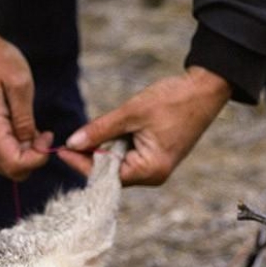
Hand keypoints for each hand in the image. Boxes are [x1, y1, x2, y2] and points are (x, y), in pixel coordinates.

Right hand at [0, 11, 52, 180]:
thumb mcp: (20, 84)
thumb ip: (26, 120)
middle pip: (12, 171)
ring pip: (7, 166)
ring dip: (25, 153)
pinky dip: (16, 148)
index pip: (16, 164)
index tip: (47, 136)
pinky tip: (22, 127)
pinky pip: (0, 154)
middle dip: (33, 158)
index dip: (38, 158)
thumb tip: (32, 146)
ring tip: (33, 127)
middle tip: (43, 134)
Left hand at [59, 68, 230, 185]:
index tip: (60, 150)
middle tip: (68, 141)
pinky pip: (128, 158)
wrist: (205, 90)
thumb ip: (100, 129)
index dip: (81, 162)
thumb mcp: (131, 113)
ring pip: (118, 165)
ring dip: (103, 150)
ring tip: (88, 134)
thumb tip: (72, 142)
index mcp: (149, 170)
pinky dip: (115, 146)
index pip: (105, 174)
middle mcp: (152, 176)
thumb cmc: (173, 100)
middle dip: (90, 156)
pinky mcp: (156, 159)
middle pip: (110, 173)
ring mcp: (155, 169)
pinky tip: (107, 133)